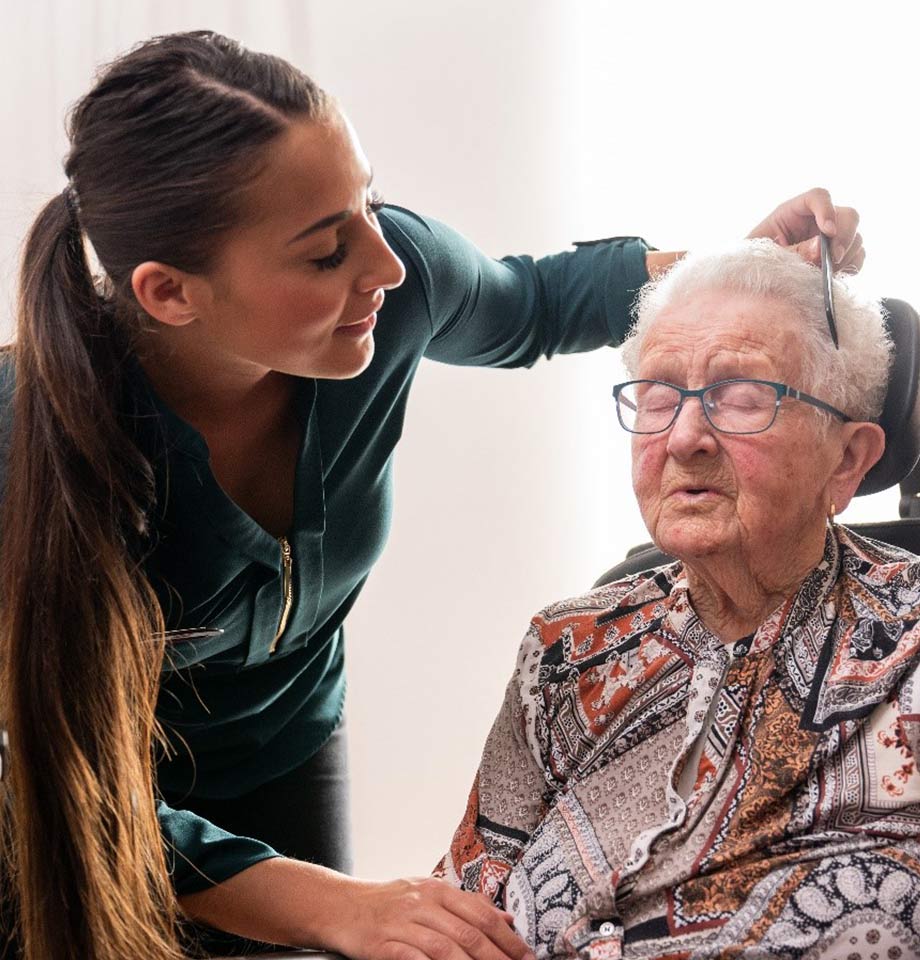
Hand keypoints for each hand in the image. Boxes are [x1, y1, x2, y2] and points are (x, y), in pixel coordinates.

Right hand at [336, 876, 533, 959]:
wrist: (341, 905)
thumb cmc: (388, 902)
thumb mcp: (427, 893)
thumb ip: (466, 905)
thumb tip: (505, 918)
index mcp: (438, 889)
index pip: (482, 914)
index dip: (508, 938)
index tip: (527, 957)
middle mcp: (424, 903)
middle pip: (469, 934)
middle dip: (498, 958)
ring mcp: (404, 923)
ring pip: (446, 948)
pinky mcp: (384, 944)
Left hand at [746, 187, 863, 273]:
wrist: (754, 286)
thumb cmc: (753, 267)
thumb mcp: (767, 258)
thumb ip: (793, 252)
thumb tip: (820, 248)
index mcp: (791, 213)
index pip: (818, 197)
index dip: (827, 209)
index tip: (828, 231)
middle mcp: (814, 222)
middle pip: (847, 215)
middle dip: (845, 236)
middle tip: (832, 259)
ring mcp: (828, 240)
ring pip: (855, 237)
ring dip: (847, 255)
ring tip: (826, 273)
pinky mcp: (836, 258)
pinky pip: (857, 256)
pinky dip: (851, 266)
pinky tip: (834, 277)